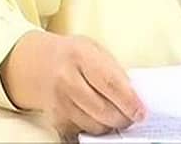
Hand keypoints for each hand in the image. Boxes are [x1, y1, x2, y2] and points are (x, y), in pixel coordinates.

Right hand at [0, 30, 145, 137]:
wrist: (38, 63)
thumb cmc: (73, 55)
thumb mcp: (95, 50)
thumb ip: (113, 70)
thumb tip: (134, 95)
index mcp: (80, 56)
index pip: (110, 83)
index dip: (129, 101)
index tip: (141, 111)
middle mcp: (67, 79)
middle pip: (102, 109)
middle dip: (123, 117)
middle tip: (132, 117)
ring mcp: (59, 101)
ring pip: (93, 124)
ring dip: (110, 125)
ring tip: (116, 115)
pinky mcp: (55, 118)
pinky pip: (81, 131)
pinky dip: (94, 127)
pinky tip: (98, 117)